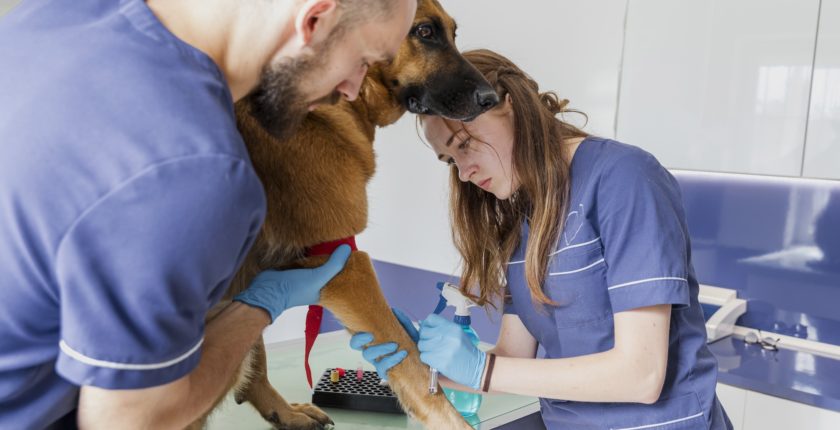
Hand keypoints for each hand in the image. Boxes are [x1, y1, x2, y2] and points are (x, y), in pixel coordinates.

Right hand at [233, 245, 350, 321]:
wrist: (267, 290)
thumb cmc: (295, 289)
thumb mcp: (317, 278)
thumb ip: (333, 265)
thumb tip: (347, 249)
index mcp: (324, 290)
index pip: (339, 277)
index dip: (347, 268)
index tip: (356, 255)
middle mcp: (316, 283)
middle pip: (329, 268)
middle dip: (336, 259)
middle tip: (345, 243)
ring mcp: (305, 275)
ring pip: (318, 262)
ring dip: (323, 254)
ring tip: (335, 240)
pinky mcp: (295, 267)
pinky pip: (307, 258)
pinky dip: (311, 253)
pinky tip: (318, 243)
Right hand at [349, 308, 417, 379]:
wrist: (423, 361)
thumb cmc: (412, 345)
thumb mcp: (409, 330)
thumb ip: (402, 320)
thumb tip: (393, 310)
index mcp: (373, 341)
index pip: (357, 338)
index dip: (356, 335)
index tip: (368, 332)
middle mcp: (372, 351)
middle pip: (355, 345)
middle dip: (362, 339)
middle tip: (372, 335)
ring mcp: (377, 362)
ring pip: (368, 356)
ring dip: (380, 348)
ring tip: (395, 345)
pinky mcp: (385, 372)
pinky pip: (382, 368)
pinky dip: (392, 360)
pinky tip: (402, 354)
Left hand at [418, 313, 485, 389]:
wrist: (476, 368)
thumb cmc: (466, 351)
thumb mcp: (458, 334)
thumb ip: (443, 328)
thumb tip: (422, 324)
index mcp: (452, 327)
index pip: (431, 318)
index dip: (427, 324)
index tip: (429, 330)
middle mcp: (446, 335)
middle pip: (424, 331)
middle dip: (425, 338)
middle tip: (431, 344)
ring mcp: (441, 348)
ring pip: (421, 344)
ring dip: (425, 349)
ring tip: (434, 352)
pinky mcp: (438, 361)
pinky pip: (423, 356)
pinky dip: (427, 358)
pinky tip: (435, 359)